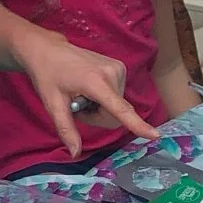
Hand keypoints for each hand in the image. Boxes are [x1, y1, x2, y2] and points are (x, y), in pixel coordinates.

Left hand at [15, 32, 153, 156]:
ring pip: (118, 106)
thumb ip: (66, 129)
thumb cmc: (48, 75)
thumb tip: (75, 153)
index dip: (137, 124)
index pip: (120, 109)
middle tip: (78, 105)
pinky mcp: (120, 67)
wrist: (48, 49)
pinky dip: (104, 98)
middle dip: (98, 116)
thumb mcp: (52, 104)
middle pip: (116, 114)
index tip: (155, 135)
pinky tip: (89, 88)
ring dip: (100, 107)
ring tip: (82, 94)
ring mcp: (118, 68)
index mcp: (95, 82)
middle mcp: (112, 73)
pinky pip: (118, 95)